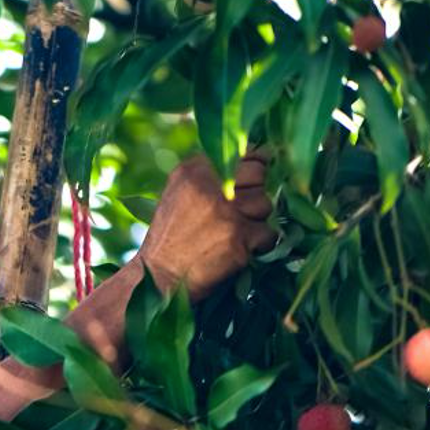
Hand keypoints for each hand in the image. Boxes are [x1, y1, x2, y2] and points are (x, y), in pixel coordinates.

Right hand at [136, 153, 276, 300]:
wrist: (160, 276)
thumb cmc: (171, 236)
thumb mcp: (178, 193)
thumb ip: (208, 173)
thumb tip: (252, 158)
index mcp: (194, 170)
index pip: (242, 153)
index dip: (254, 164)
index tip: (252, 177)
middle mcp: (211, 185)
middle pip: (258, 175)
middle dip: (255, 192)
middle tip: (241, 210)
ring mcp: (228, 211)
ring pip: (265, 205)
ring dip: (255, 220)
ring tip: (232, 233)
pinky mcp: (240, 236)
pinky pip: (269, 233)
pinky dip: (259, 244)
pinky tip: (239, 249)